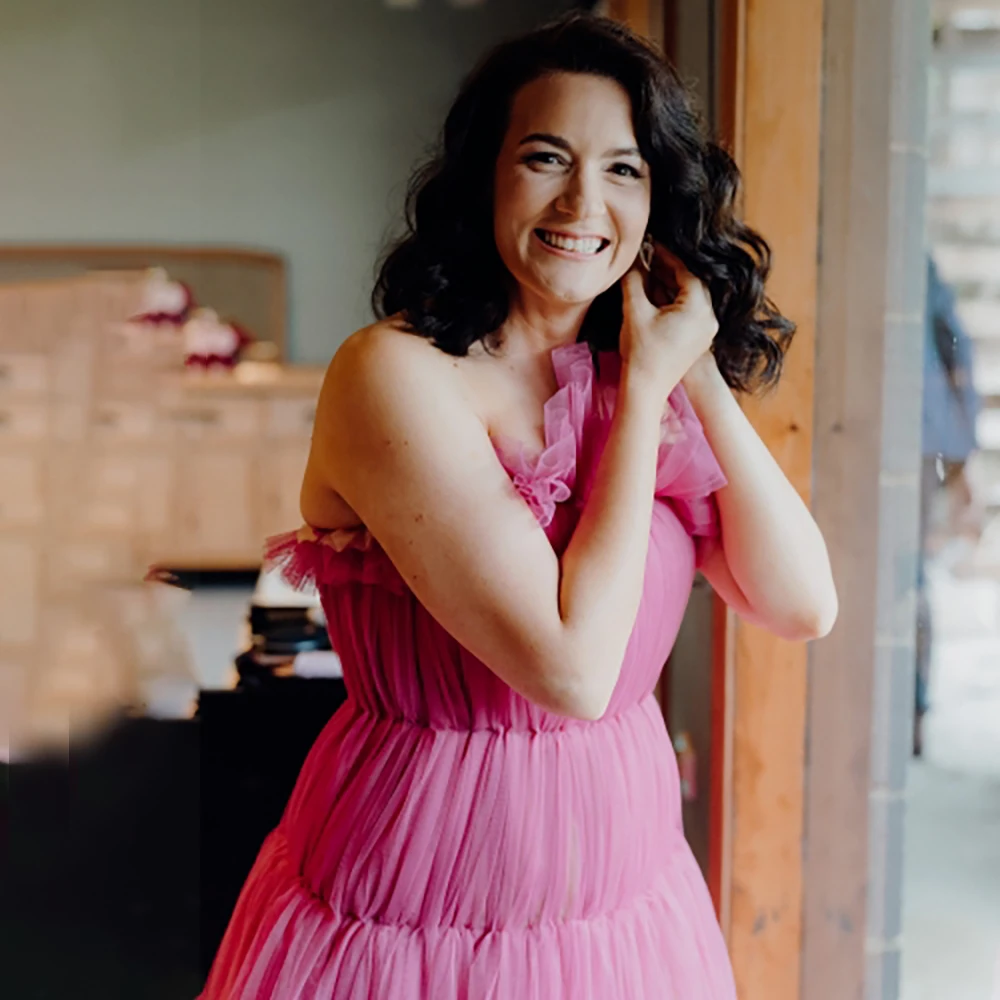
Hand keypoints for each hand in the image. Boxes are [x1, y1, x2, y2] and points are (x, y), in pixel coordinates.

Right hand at [620, 243, 717, 401]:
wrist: (646, 389)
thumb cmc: (641, 352)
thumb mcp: (635, 310)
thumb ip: (635, 279)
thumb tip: (634, 260)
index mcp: (697, 309)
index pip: (685, 273)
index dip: (666, 257)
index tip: (653, 247)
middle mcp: (708, 319)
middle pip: (690, 285)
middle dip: (669, 271)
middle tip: (650, 259)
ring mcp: (705, 332)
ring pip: (690, 299)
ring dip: (670, 287)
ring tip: (649, 278)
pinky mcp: (698, 341)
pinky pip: (689, 314)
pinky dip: (674, 303)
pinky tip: (655, 299)